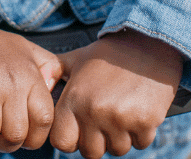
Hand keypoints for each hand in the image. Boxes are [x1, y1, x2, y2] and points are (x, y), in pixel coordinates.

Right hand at [0, 7, 63, 152]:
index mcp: (30, 75)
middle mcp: (10, 82)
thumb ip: (49, 68)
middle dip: (8, 145)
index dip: (36, 138)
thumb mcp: (28, 50)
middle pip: (15, 133)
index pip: (44, 119)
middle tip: (1, 141)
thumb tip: (55, 90)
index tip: (27, 140)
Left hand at [51, 30, 181, 158]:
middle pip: (90, 152)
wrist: (150, 42)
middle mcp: (94, 112)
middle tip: (106, 123)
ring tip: (124, 114)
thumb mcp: (77, 59)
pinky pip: (140, 143)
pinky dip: (141, 133)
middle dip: (98, 141)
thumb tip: (40, 84)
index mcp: (74, 99)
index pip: (62, 142)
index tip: (81, 130)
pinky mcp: (145, 121)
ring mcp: (120, 118)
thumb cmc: (112, 53)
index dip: (72, 139)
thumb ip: (54, 73)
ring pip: (117, 149)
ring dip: (121, 138)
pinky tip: (139, 112)